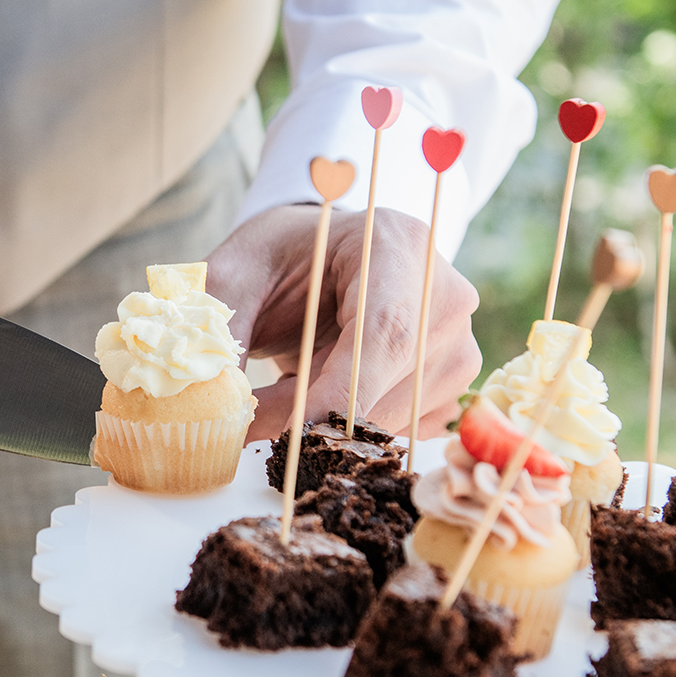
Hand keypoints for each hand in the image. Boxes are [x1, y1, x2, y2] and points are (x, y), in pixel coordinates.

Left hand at [204, 205, 481, 442]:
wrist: (319, 257)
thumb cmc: (279, 258)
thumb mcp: (237, 274)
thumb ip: (223, 328)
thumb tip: (217, 403)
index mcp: (394, 244)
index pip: (385, 331)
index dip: (339, 393)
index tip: (287, 432)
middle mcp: (443, 294)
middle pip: (391, 384)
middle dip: (315, 418)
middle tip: (250, 417)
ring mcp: (458, 342)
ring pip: (392, 418)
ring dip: (328, 424)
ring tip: (288, 382)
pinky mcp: (452, 386)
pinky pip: (398, 431)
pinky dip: (351, 427)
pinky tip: (326, 388)